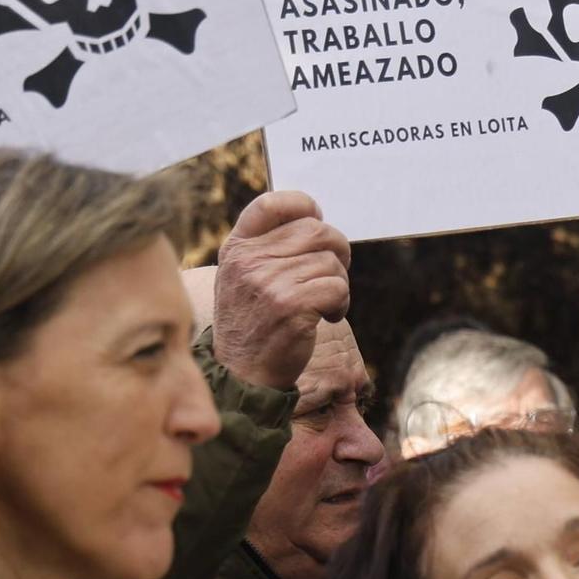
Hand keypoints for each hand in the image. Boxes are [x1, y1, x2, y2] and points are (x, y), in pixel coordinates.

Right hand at [212, 191, 351, 391]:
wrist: (241, 374)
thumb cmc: (252, 324)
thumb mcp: (243, 279)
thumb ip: (268, 249)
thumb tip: (316, 222)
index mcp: (237, 248)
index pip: (271, 204)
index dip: (302, 205)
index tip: (316, 218)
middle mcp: (250, 261)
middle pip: (316, 230)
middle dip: (337, 249)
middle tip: (335, 273)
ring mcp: (269, 283)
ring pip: (331, 262)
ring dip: (339, 284)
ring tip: (325, 304)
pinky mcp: (291, 307)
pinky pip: (337, 288)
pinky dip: (341, 303)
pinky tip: (327, 317)